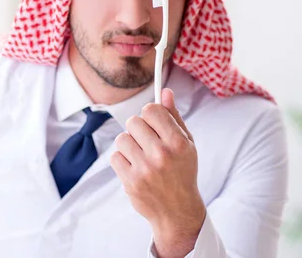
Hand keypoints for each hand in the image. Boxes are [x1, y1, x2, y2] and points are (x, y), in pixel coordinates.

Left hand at [109, 88, 205, 257]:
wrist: (178, 212)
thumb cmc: (182, 172)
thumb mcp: (186, 144)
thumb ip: (174, 117)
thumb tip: (164, 91)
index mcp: (177, 142)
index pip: (151, 110)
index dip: (150, 115)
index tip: (153, 124)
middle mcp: (161, 154)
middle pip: (133, 122)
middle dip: (138, 130)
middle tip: (148, 143)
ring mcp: (144, 168)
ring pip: (122, 138)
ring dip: (129, 145)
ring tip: (141, 156)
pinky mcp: (130, 181)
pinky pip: (115, 156)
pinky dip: (122, 161)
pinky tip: (135, 168)